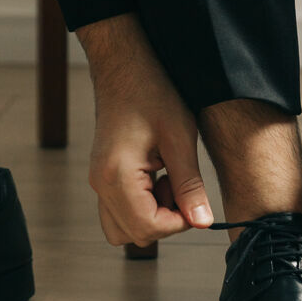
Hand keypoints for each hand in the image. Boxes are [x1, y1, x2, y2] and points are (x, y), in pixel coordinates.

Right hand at [78, 14, 213, 245]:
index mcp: (117, 176)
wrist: (125, 65)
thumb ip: (190, 186)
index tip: (194, 201)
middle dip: (165, 220)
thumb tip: (202, 223)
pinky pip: (120, 209)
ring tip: (169, 180)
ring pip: (124, 228)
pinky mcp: (103, 176)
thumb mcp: (180, 139)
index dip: (178, 223)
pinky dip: (143, 204)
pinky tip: (159, 175)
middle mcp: (100, 184)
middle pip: (134, 235)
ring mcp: (99, 181)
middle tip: (181, 187)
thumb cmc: (152, 92)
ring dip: (153, 215)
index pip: (148, 228)